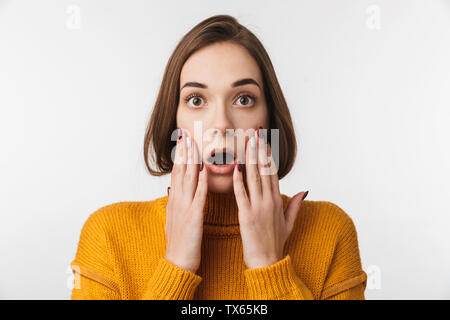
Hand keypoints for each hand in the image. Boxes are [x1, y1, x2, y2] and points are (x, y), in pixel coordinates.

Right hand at [165, 128, 207, 273]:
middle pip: (180, 170)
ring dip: (191, 160)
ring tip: (194, 143)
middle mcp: (178, 200)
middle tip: (186, 133)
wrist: (177, 263)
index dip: (180, 155)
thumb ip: (178, 203)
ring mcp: (184, 207)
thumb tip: (176, 192)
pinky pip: (198, 196)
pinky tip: (204, 170)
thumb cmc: (181, 243)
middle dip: (184, 151)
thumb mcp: (176, 219)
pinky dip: (201, 182)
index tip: (183, 140)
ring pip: (188, 179)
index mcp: (175, 200)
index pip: (177, 172)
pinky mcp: (193, 217)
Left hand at [233, 127, 307, 268]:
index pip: (273, 172)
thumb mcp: (289, 223)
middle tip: (253, 133)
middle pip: (264, 170)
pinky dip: (238, 181)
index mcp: (278, 201)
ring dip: (250, 159)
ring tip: (246, 142)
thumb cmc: (276, 243)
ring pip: (254, 178)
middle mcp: (269, 201)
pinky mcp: (247, 216)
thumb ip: (295, 205)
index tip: (264, 141)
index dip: (268, 155)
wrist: (268, 263)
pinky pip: (242, 195)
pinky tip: (235, 168)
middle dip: (258, 150)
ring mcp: (259, 208)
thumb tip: (304, 190)